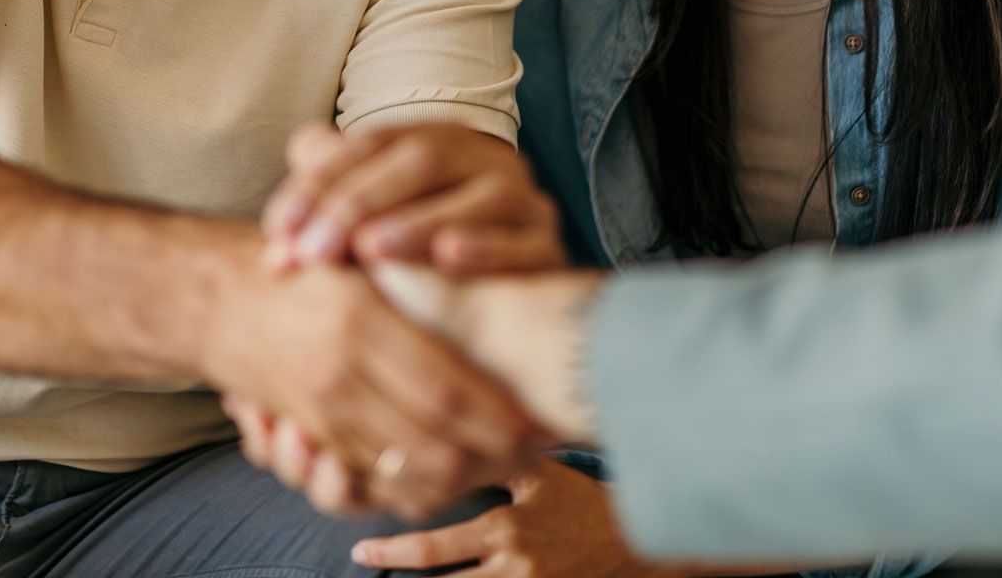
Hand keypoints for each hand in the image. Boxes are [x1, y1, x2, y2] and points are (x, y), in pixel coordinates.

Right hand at [201, 245, 549, 519]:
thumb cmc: (306, 265)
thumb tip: (503, 317)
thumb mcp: (363, 261)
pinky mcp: (308, 437)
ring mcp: (319, 414)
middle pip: (434, 444)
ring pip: (404, 472)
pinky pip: (371, 480)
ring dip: (459, 477)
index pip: (447, 390)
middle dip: (490, 458)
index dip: (499, 416)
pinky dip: (413, 482)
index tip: (541, 422)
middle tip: (537, 455)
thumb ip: (420, 287)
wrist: (216, 298)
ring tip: (504, 466)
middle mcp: (339, 378)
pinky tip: (450, 471)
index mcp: (360, 324)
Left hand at [261, 122, 564, 274]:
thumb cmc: (417, 260)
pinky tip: (448, 258)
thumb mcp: (371, 226)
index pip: (369, 146)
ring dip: (419, 222)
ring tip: (371, 250)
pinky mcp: (549, 246)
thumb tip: (287, 202)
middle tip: (312, 251)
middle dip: (358, 204)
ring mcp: (521, 200)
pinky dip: (486, 248)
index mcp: (431, 142)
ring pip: (475, 196)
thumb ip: (331, 197)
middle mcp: (480, 161)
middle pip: (419, 161)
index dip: (320, 182)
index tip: (279, 229)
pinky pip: (524, 243)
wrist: (508, 311)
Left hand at [349, 457, 673, 577]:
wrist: (641, 544)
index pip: (435, 548)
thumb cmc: (584, 503)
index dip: (392, 553)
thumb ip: (491, 463)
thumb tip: (443, 438)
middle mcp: (513, 566)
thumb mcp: (538, 475)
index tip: (361, 550)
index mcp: (504, 528)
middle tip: (365, 572)